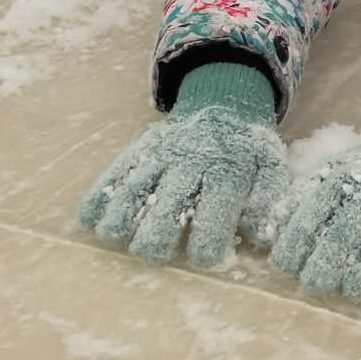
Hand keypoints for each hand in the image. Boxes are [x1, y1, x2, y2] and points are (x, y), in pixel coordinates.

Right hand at [78, 60, 283, 269]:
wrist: (223, 99)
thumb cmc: (247, 145)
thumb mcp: (271, 165)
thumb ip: (268, 200)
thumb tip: (259, 235)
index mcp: (227, 172)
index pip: (214, 217)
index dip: (206, 248)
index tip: (203, 260)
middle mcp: (189, 163)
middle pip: (165, 209)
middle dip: (156, 240)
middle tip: (156, 253)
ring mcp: (159, 155)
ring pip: (132, 191)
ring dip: (121, 220)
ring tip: (119, 240)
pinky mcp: (139, 150)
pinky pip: (114, 174)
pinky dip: (98, 197)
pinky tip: (90, 220)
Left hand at [251, 112, 360, 301]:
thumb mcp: (333, 172)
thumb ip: (300, 199)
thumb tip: (267, 233)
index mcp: (341, 178)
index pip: (307, 221)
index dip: (292, 252)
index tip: (287, 267)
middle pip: (339, 245)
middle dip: (320, 274)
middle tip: (317, 283)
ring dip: (359, 284)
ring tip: (352, 287)